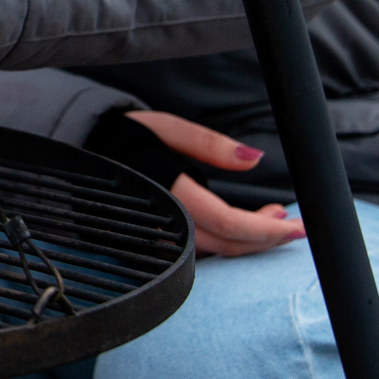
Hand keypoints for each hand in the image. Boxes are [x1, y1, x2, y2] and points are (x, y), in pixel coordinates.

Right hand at [125, 110, 307, 257]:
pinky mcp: (154, 238)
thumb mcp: (168, 127)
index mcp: (169, 191)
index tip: (296, 225)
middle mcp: (163, 220)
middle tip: (290, 223)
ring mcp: (157, 234)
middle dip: (265, 238)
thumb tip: (255, 157)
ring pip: (214, 251)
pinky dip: (226, 241)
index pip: (227, 222)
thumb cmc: (125, 136)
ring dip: (248, 241)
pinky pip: (198, 249)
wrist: (82, 151)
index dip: (266, 229)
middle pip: (225, 245)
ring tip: (271, 220)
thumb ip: (210, 144)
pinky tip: (240, 227)